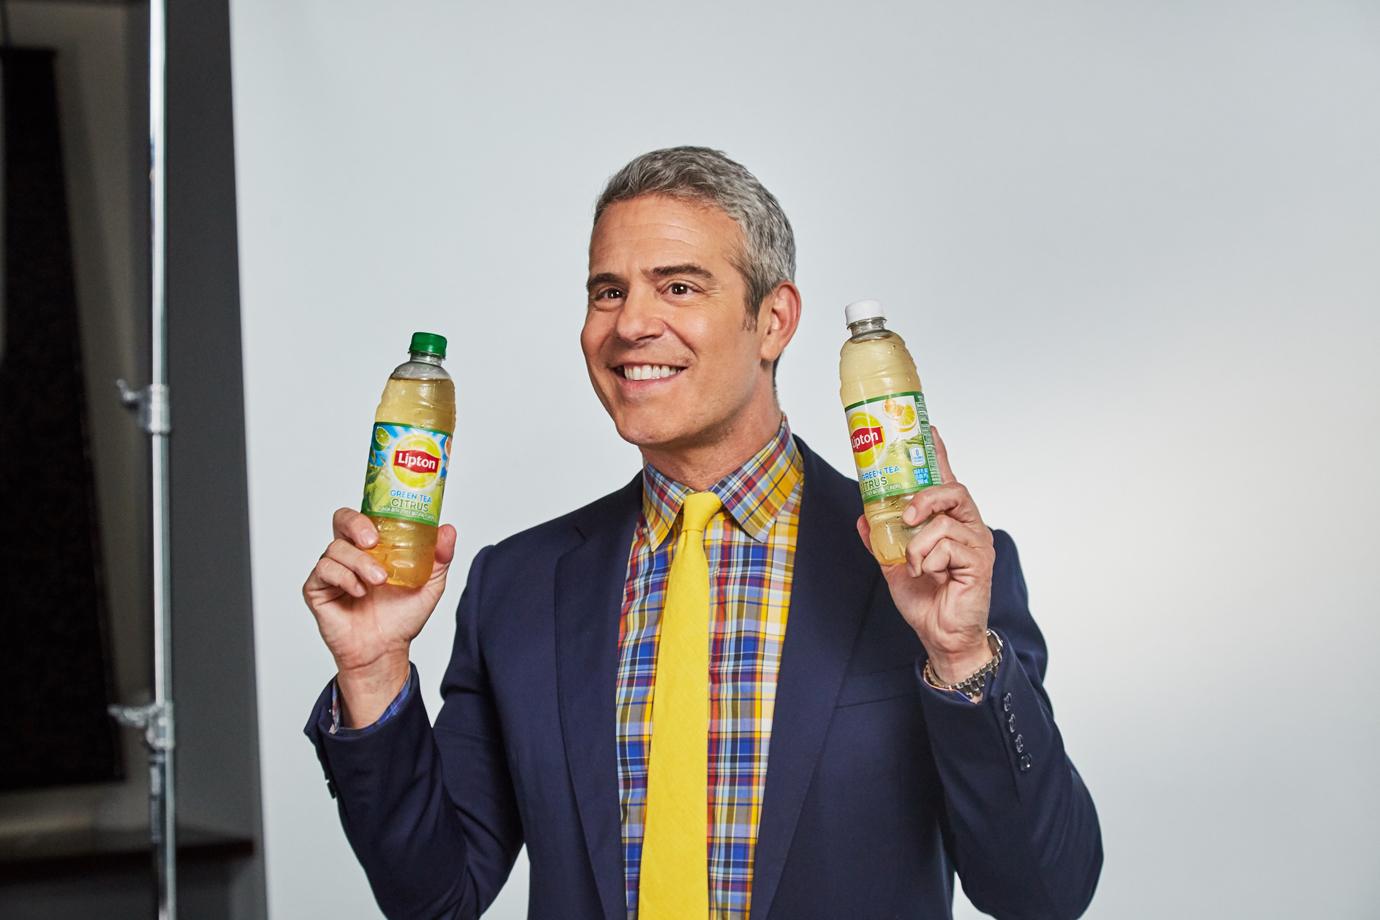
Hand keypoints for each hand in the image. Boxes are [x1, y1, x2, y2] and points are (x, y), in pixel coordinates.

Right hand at [302, 509, 456, 723]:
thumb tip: (448, 529)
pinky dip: (344, 578)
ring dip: (359, 562)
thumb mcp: (429, 585)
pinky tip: (359, 592)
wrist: (385, 651)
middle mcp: (351, 554)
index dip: (372, 510)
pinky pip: (324, 571)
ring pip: (336, 548)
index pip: (366, 515)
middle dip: (356, 524)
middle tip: (372, 541)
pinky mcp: (317, 589)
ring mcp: (332, 570)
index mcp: (374, 547)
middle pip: (342, 519)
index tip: (387, 519)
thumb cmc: (401, 617)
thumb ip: (440, 557)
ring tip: (378, 581)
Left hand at [855, 426, 994, 683]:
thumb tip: (862, 516)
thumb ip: (881, 539)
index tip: (930, 430)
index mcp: (949, 523)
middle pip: (953, 490)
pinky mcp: (979, 561)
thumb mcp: (893, 565)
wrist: (940, 636)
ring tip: (913, 564)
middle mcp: (968, 527)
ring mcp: (977, 543)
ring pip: (944, 521)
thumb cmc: (926, 600)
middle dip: (925, 496)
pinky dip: (928, 559)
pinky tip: (928, 574)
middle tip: (905, 515)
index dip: (939, 454)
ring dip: (918, 544)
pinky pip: (947, 544)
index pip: (946, 481)